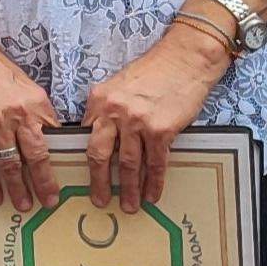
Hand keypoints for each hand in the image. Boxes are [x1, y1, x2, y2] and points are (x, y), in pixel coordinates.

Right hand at [0, 34, 60, 211]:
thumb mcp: (25, 84)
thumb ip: (35, 110)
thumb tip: (44, 133)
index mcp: (37, 103)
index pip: (54, 136)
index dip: (61, 159)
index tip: (66, 175)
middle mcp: (19, 115)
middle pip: (37, 157)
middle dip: (46, 183)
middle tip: (51, 200)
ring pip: (10, 164)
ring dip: (18, 188)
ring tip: (24, 204)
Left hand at [80, 23, 233, 210]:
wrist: (184, 60)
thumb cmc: (153, 71)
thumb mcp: (118, 86)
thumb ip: (106, 110)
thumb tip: (101, 138)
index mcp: (99, 100)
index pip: (85, 136)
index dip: (83, 160)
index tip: (82, 177)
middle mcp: (114, 112)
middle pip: (99, 155)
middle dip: (99, 183)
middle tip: (100, 200)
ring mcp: (137, 122)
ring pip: (129, 164)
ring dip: (129, 189)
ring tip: (130, 205)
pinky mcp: (160, 130)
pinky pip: (155, 163)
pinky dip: (154, 182)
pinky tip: (152, 194)